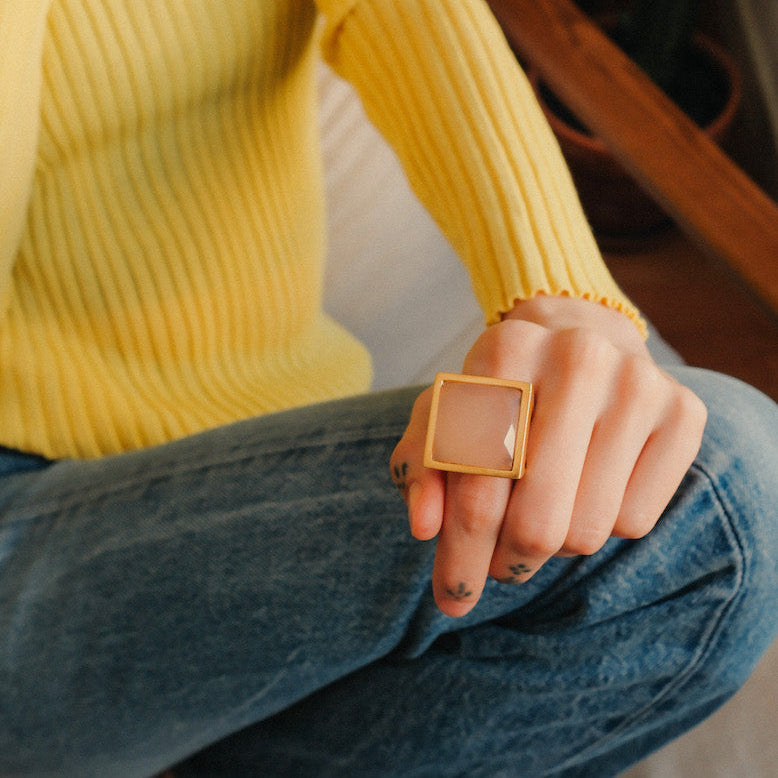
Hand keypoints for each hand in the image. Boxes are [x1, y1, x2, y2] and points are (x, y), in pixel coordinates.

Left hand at [390, 296, 706, 616]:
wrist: (579, 343)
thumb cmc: (500, 394)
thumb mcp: (446, 417)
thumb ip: (423, 466)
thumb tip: (425, 527)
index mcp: (506, 350)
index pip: (478, 482)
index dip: (461, 553)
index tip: (452, 597)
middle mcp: (579, 357)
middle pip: (537, 520)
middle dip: (509, 564)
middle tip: (500, 568)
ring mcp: (639, 384)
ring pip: (587, 531)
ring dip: (553, 546)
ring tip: (540, 512)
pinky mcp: (684, 414)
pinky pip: (635, 521)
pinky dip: (600, 525)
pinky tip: (584, 490)